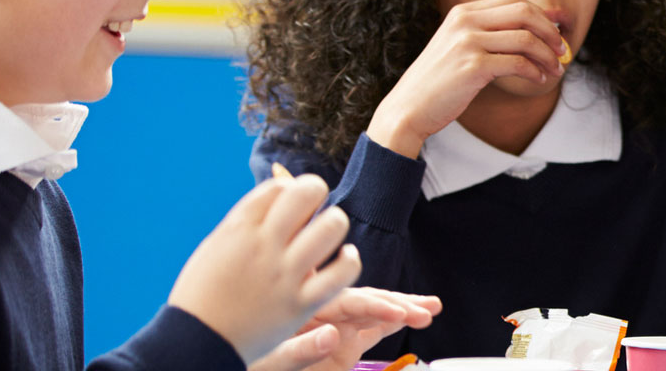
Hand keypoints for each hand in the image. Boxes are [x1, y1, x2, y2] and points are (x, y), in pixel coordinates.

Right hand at [167, 174, 362, 363]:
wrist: (197, 341)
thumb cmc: (203, 293)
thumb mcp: (215, 247)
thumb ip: (245, 222)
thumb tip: (276, 196)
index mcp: (238, 228)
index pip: (280, 186)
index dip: (290, 190)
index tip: (288, 207)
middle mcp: (263, 245)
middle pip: (309, 193)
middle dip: (316, 194)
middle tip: (314, 211)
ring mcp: (284, 274)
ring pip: (332, 227)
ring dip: (335, 225)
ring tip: (329, 234)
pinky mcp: (301, 304)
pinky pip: (342, 272)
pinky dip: (349, 260)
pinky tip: (344, 259)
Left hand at [248, 288, 443, 370]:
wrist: (234, 364)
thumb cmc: (242, 356)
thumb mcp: (264, 361)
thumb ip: (298, 350)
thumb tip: (332, 338)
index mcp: (303, 308)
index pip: (346, 301)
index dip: (374, 305)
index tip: (398, 311)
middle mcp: (322, 313)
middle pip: (366, 301)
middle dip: (398, 304)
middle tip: (426, 309)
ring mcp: (334, 327)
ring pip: (374, 313)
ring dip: (402, 310)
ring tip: (431, 309)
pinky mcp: (342, 344)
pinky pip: (371, 328)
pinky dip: (392, 323)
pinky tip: (415, 317)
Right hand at [365, 0, 566, 157]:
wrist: (409, 107)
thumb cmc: (439, 82)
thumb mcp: (458, 46)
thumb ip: (487, 35)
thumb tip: (532, 33)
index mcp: (462, 12)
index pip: (513, 0)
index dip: (540, 16)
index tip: (553, 34)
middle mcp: (465, 21)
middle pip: (524, 12)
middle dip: (550, 31)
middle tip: (562, 50)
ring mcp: (468, 42)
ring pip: (526, 38)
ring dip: (547, 55)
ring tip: (555, 69)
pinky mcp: (473, 66)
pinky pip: (518, 63)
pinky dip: (535, 71)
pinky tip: (539, 79)